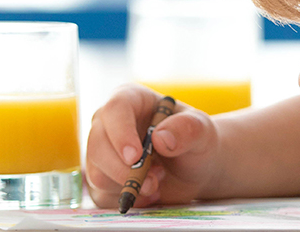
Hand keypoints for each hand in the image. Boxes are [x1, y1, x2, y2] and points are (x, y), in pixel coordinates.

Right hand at [85, 83, 225, 207]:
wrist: (194, 167)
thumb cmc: (195, 140)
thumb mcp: (201, 130)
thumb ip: (187, 129)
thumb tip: (160, 138)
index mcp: (130, 100)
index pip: (115, 110)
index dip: (121, 134)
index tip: (135, 157)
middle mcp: (108, 123)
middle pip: (97, 146)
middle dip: (125, 170)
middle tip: (155, 182)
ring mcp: (101, 151)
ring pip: (97, 174)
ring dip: (129, 186)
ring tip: (158, 183)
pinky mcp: (102, 178)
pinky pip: (102, 195)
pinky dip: (128, 200)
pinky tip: (150, 194)